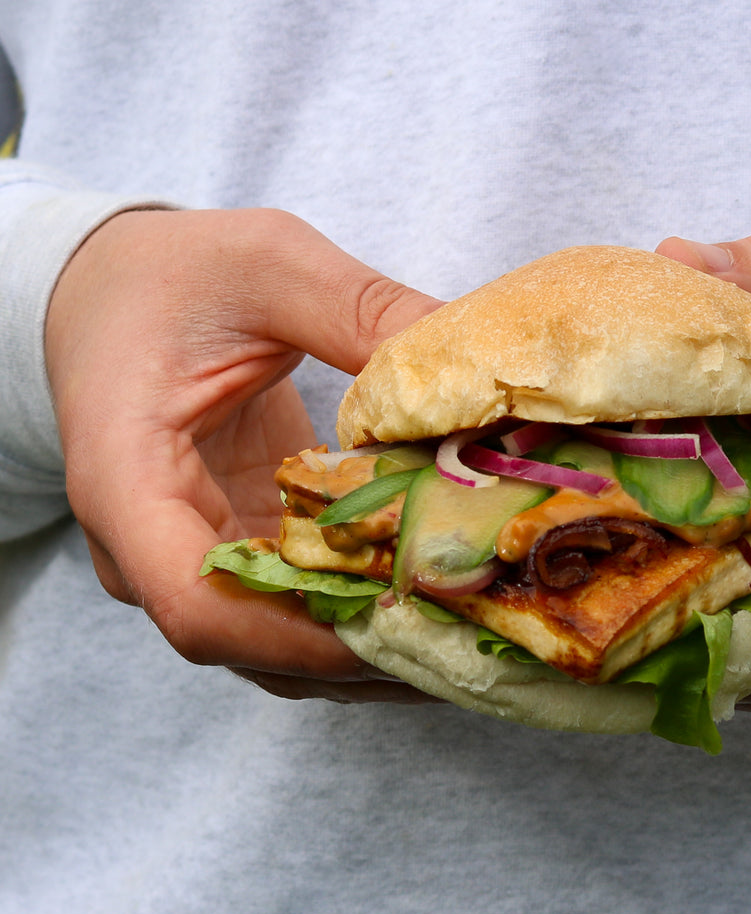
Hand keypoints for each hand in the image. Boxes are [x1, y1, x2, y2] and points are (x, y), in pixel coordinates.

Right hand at [46, 207, 440, 700]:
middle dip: (367, 648)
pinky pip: (298, 608)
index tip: (412, 618)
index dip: (309, 637)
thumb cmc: (169, 274)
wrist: (110, 291)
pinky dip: (368, 611)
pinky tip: (443, 596)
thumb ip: (365, 312)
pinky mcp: (238, 550)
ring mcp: (193, 559)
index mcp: (126, 480)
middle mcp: (147, 547)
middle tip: (476, 632)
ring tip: (475, 630)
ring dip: (377, 644)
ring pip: (282, 646)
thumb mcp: (268, 265)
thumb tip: (472, 372)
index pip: (199, 606)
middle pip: (254, 644)